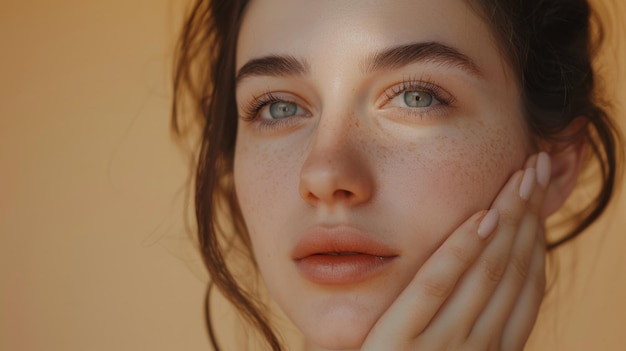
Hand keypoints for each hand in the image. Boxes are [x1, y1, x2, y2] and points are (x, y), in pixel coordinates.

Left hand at [361, 153, 551, 350]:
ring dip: (509, 219)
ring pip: (487, 272)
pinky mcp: (401, 341)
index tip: (540, 198)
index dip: (537, 237)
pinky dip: (462, 251)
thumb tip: (488, 272)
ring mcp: (443, 346)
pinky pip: (436, 286)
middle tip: (538, 167)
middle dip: (530, 214)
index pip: (527, 286)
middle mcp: (478, 348)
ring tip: (521, 175)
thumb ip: (467, 323)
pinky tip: (481, 216)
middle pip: (513, 269)